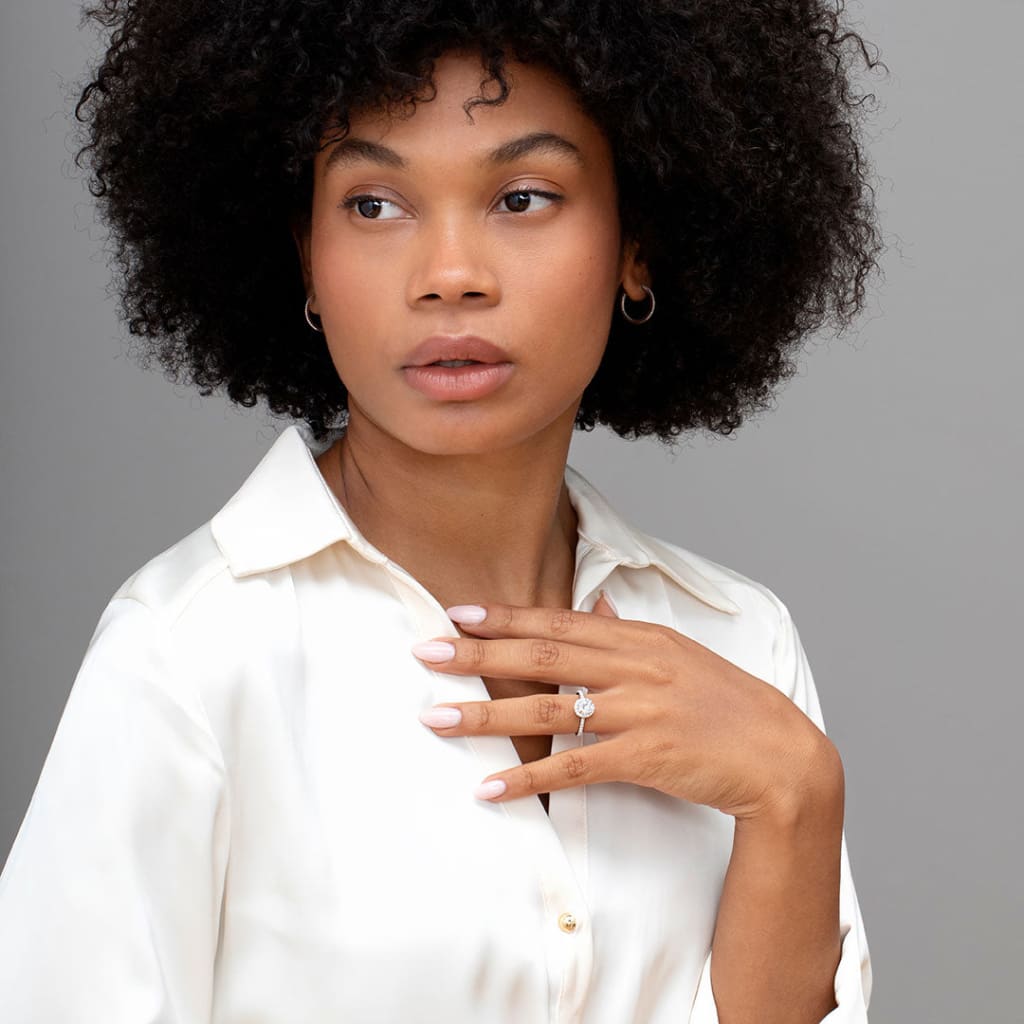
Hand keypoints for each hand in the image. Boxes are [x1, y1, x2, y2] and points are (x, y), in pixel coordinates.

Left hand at [412, 593, 839, 819]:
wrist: (782, 754)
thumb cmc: (728, 704)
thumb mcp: (681, 656)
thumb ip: (633, 633)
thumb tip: (602, 607)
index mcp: (640, 639)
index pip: (559, 621)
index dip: (506, 617)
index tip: (457, 613)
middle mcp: (635, 667)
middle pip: (542, 656)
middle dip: (477, 654)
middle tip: (425, 651)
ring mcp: (640, 710)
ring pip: (547, 710)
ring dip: (486, 715)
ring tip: (435, 718)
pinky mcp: (647, 757)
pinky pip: (574, 768)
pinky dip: (528, 778)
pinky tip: (489, 787)